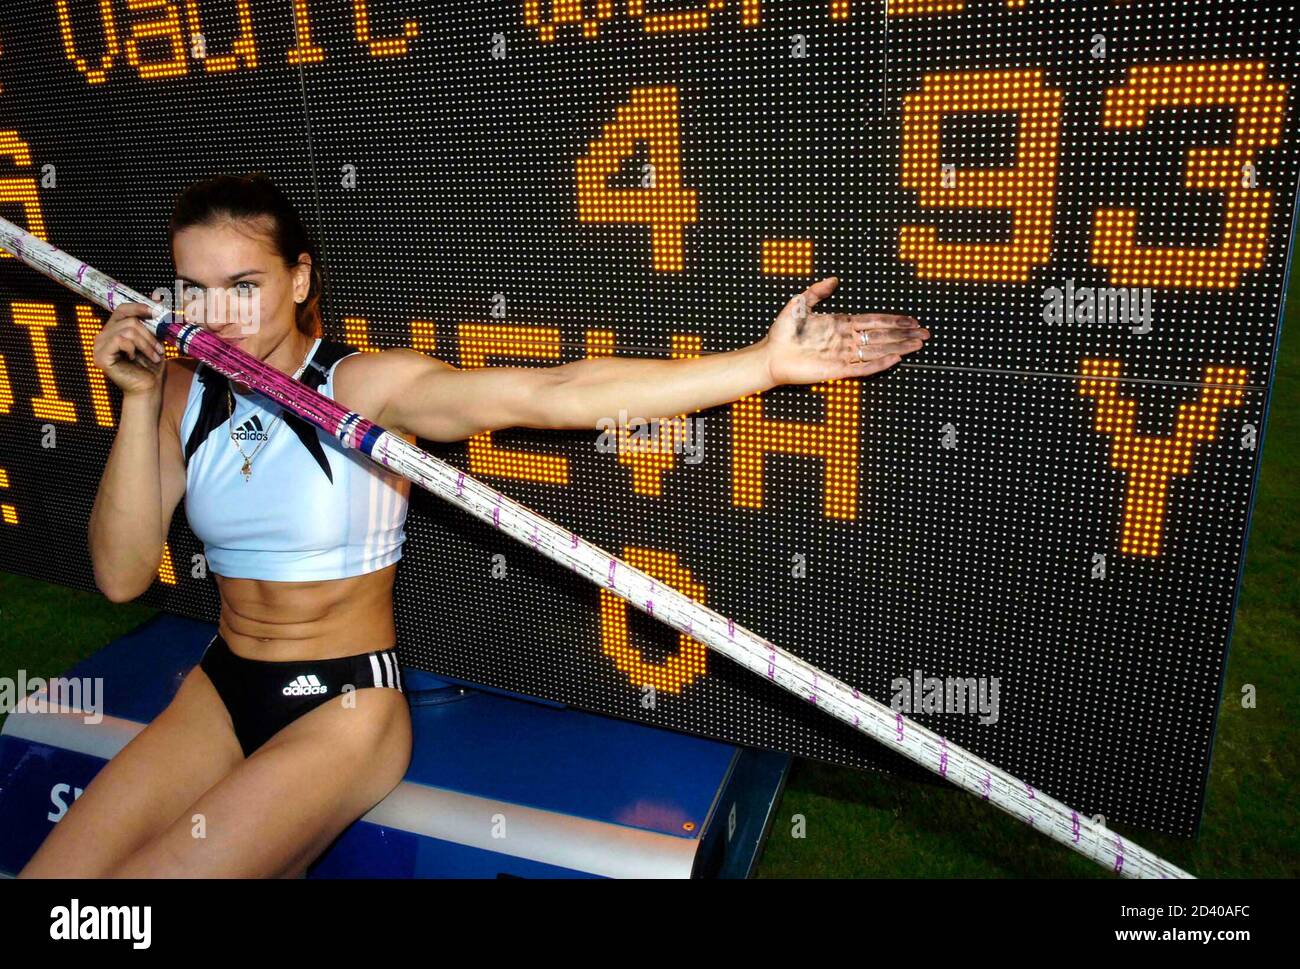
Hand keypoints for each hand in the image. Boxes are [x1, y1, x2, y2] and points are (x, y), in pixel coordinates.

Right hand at [92, 302, 167, 395]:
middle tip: (159, 350)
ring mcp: (99, 347)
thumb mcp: (153, 341)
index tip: (155, 311)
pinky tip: (135, 359)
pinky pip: (120, 341)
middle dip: (149, 335)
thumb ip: (151, 325)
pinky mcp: (101, 357)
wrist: (148, 387)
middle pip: (129, 321)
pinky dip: (134, 349)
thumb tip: (158, 302)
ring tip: (153, 356)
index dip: (138, 307)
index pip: (121, 310)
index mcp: (113, 330)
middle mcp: (102, 336)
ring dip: (146, 344)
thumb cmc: (150, 366)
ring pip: (127, 331)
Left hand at [759, 276, 927, 385]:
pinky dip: (879, 363)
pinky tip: (895, 358)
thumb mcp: (800, 304)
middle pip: (881, 336)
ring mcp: (843, 356)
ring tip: (918, 345)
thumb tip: (833, 279)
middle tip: (925, 334)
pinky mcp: (837, 370)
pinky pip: (862, 367)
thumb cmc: (782, 333)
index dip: (893, 321)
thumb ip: (817, 291)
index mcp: (840, 325)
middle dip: (903, 335)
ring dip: (898, 347)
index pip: (873, 321)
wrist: (769, 355)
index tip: (911, 320)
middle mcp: (845, 340)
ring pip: (877, 350)